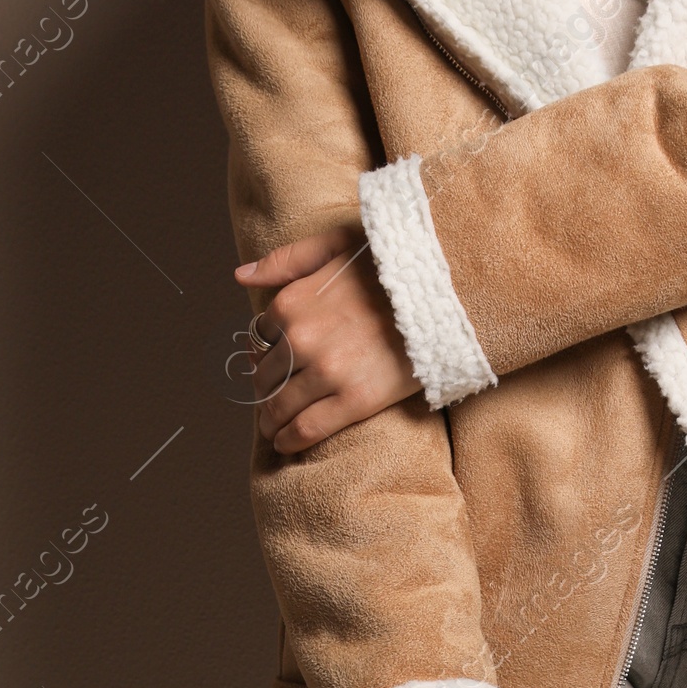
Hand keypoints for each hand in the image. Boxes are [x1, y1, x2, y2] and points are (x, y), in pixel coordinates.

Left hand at [236, 231, 418, 454]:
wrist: (445, 291)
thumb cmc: (391, 264)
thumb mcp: (335, 243)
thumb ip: (286, 260)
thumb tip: (241, 275)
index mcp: (292, 303)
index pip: (260, 338)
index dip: (265, 354)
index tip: (273, 365)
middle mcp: (302, 339)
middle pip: (265, 376)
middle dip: (264, 390)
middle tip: (270, 402)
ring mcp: (327, 373)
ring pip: (279, 406)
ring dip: (270, 421)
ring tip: (273, 428)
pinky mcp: (354, 401)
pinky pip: (307, 429)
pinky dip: (288, 440)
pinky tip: (285, 443)